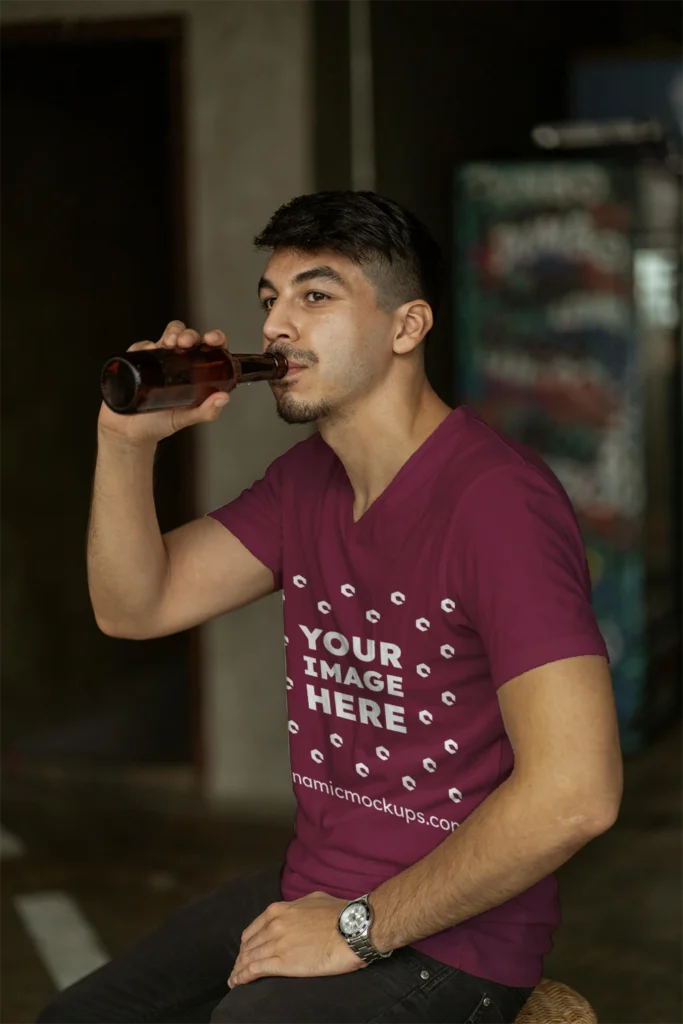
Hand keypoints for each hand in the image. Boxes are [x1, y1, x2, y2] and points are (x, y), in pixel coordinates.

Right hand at [98, 320, 230, 444]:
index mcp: (195, 372)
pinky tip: (149, 351)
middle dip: (189, 334)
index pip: (209, 349)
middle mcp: (178, 362)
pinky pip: (142, 346)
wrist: (130, 431)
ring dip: (172, 333)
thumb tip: (223, 398)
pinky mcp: (138, 361)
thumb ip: (206, 411)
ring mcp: (159, 360)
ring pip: (168, 335)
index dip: (215, 338)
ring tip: (170, 343)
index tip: (212, 339)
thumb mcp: (186, 418)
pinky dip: (146, 345)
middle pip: (188, 337)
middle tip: (186, 343)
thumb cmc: (159, 423)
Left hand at [228, 892, 364, 988]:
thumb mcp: (314, 899)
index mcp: (280, 910)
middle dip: (241, 958)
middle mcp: (274, 925)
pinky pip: (255, 970)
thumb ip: (298, 906)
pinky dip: (243, 977)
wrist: (353, 927)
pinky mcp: (283, 962)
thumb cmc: (340, 913)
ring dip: (239, 970)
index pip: (254, 929)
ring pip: (249, 958)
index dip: (248, 943)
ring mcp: (277, 943)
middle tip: (238, 969)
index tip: (246, 952)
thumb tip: (296, 910)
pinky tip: (238, 983)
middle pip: (249, 945)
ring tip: (234, 980)